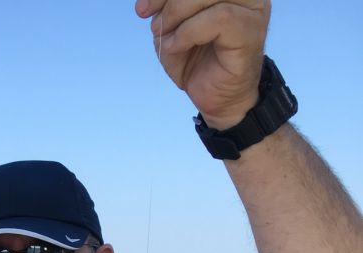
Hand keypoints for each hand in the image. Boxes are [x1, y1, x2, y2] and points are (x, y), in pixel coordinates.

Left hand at [136, 0, 270, 127]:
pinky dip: (189, 32)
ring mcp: (252, 8)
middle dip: (170, 1)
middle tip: (155, 25)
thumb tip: (149, 1)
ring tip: (165, 37)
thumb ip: (166, 8)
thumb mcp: (172, 28)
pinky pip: (220, 18)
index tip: (142, 9)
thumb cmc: (196, 62)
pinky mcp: (251, 31)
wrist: (216, 100)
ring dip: (177, 15)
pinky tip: (176, 47)